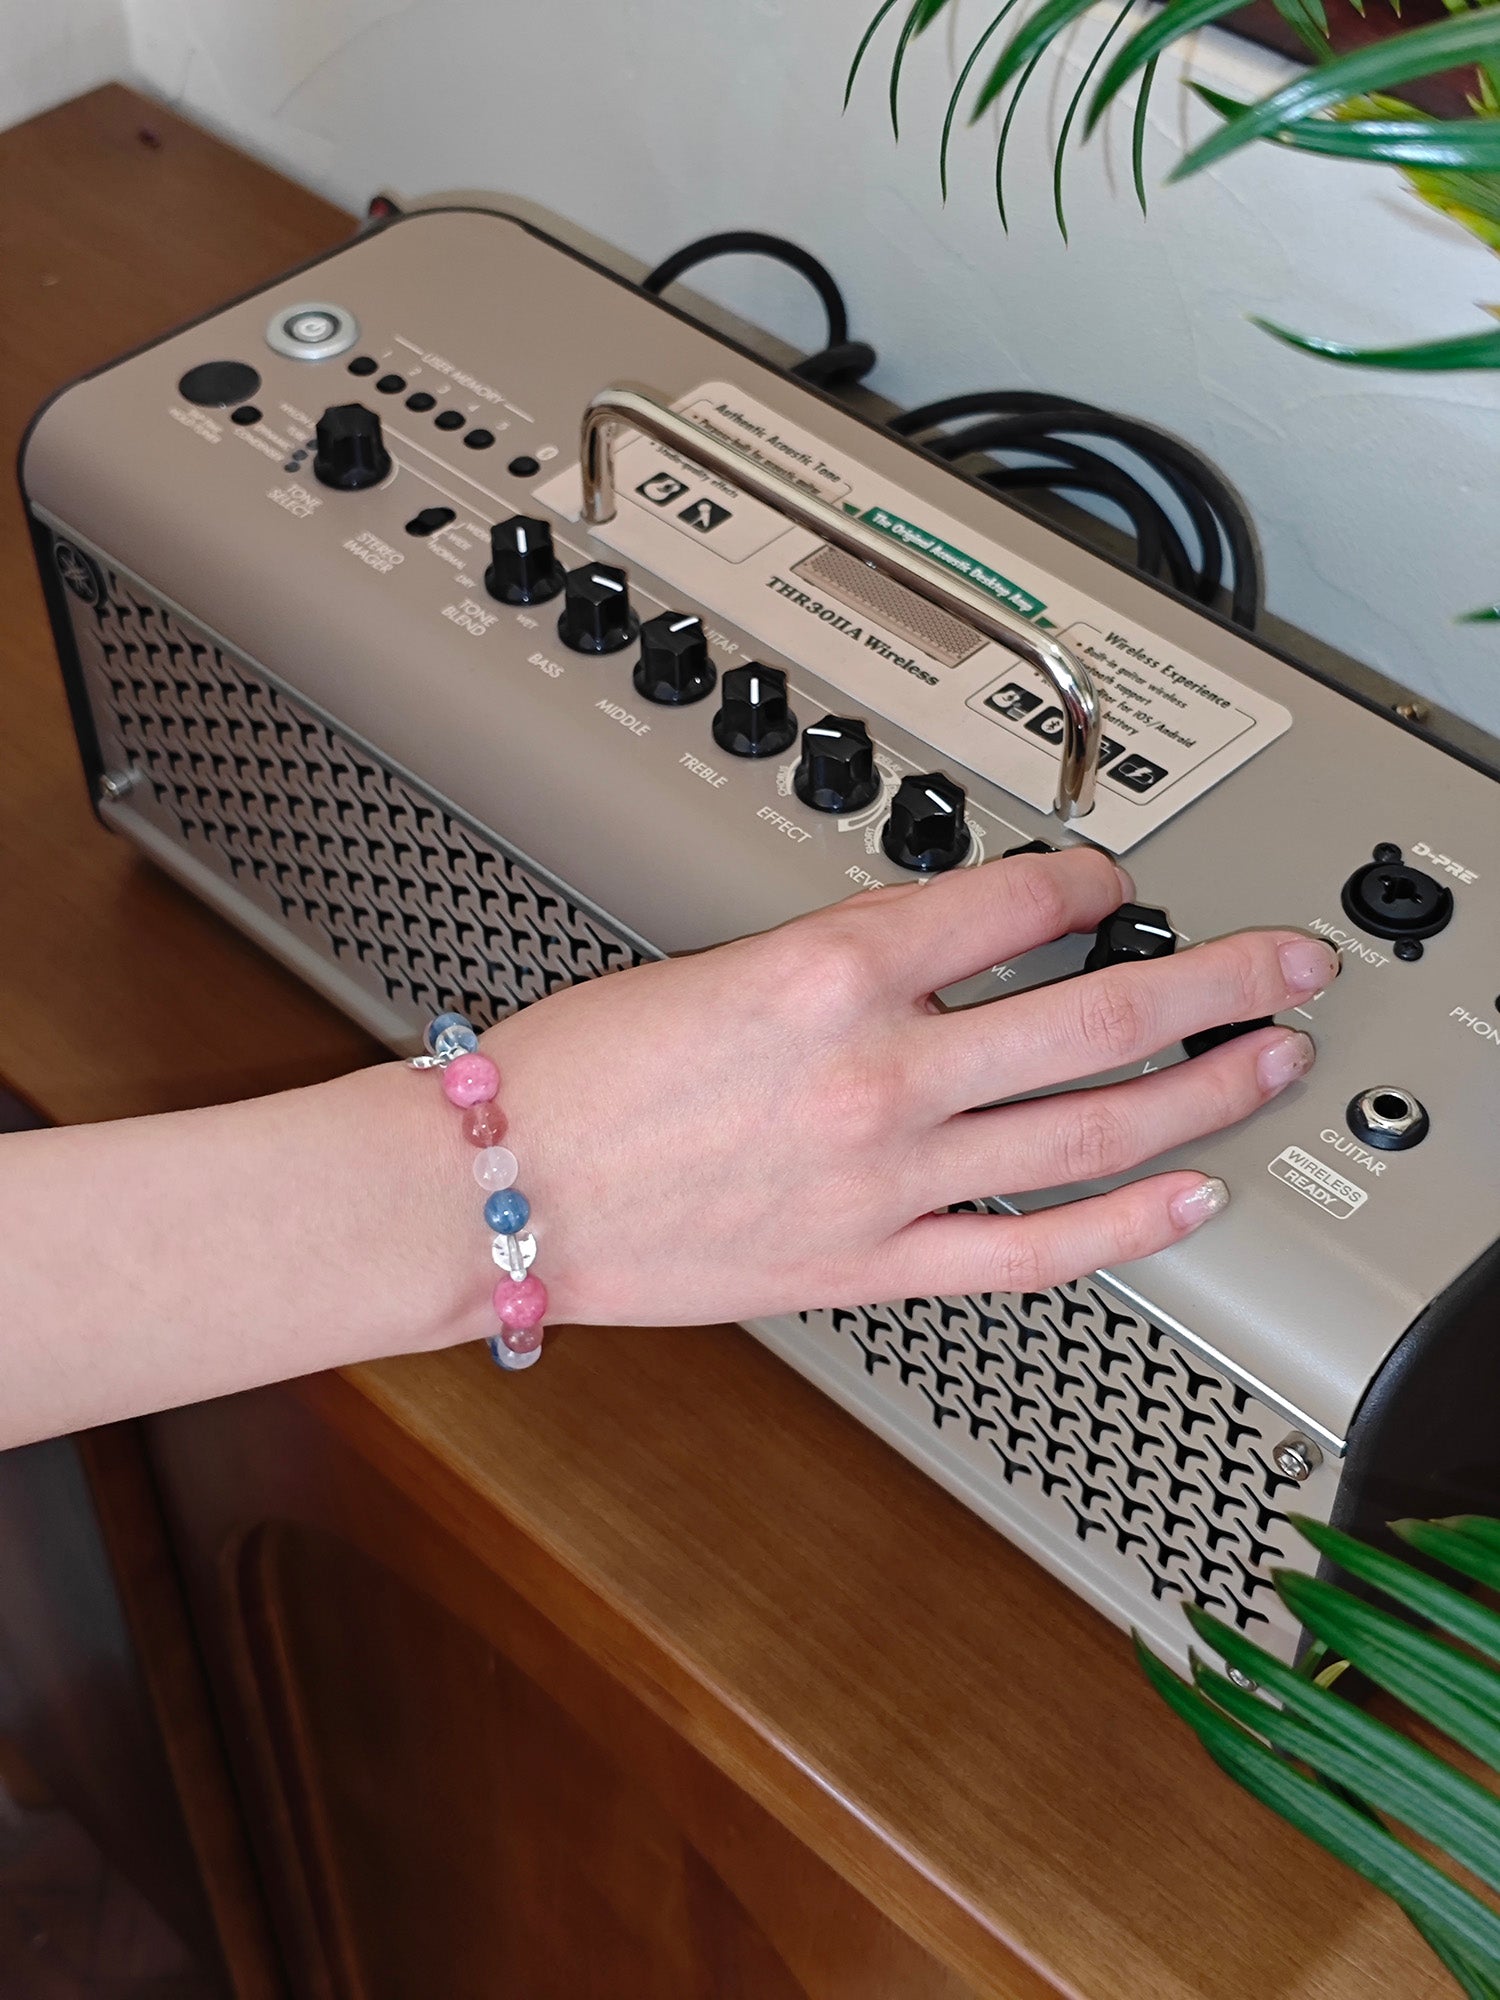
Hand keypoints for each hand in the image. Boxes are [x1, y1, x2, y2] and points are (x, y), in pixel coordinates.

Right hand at [475, 846, 1333, 1327]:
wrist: (498, 1186)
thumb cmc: (577, 1070)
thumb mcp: (719, 959)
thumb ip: (844, 966)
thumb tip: (931, 966)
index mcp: (833, 966)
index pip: (1016, 902)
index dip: (1093, 883)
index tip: (1117, 886)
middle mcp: (882, 1067)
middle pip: (1098, 1012)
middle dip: (1218, 980)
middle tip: (1287, 963)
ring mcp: (889, 1173)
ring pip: (1093, 1127)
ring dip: (1203, 1089)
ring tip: (1270, 1061)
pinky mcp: (873, 1262)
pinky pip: (1031, 1249)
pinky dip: (1124, 1226)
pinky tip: (1190, 1200)